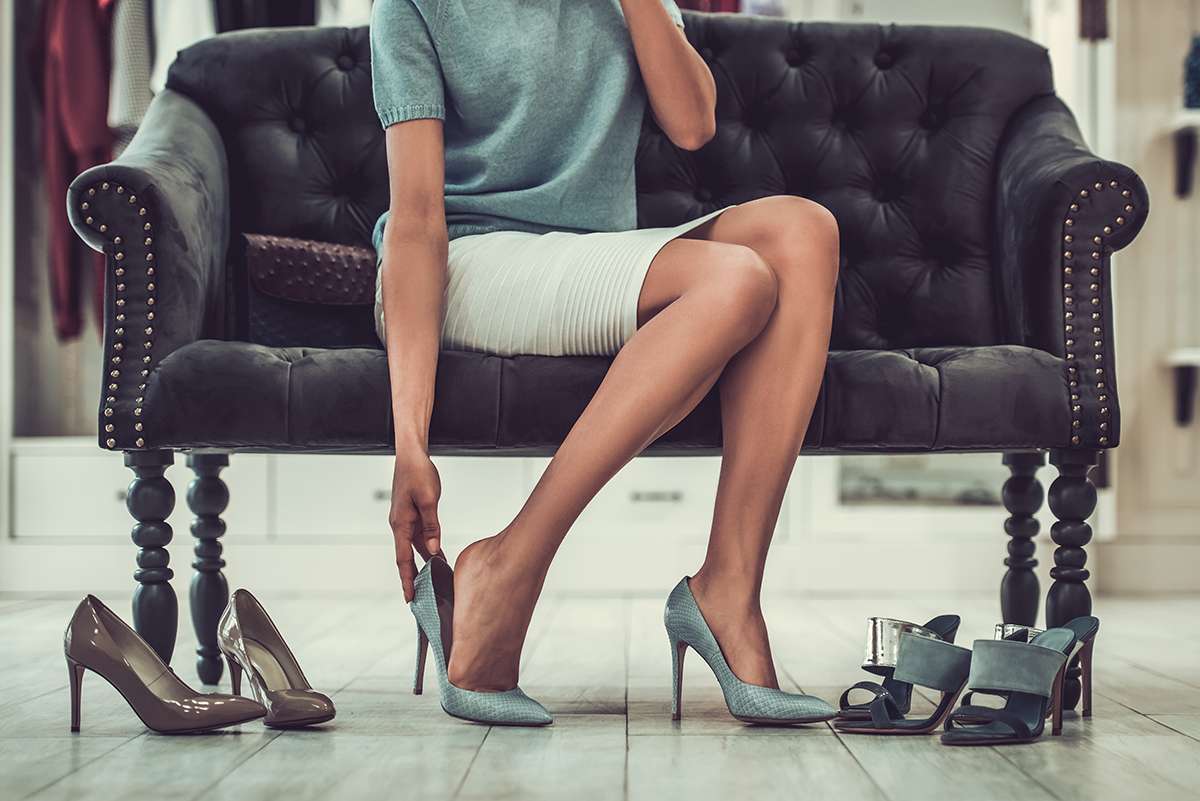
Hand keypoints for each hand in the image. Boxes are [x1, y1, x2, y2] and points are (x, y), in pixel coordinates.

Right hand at [389, 450, 441, 601]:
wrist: (412, 455)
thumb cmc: (419, 473)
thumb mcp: (428, 500)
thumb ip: (431, 527)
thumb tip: (434, 550)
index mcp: (400, 524)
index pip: (403, 559)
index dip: (407, 580)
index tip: (409, 598)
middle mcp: (399, 525)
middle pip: (406, 558)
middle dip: (413, 579)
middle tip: (420, 600)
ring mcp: (405, 521)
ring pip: (414, 549)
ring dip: (423, 565)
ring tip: (434, 584)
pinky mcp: (411, 515)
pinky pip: (419, 538)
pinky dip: (427, 550)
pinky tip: (438, 558)